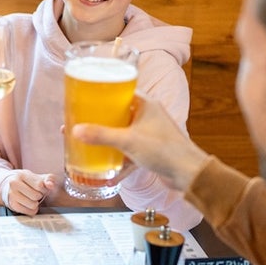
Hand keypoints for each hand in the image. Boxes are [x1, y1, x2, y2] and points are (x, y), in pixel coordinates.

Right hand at [0, 170, 56, 214]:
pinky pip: (29, 212)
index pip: (39, 185)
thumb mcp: (35, 177)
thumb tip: (50, 185)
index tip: (41, 189)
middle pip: (36, 196)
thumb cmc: (24, 182)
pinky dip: (32, 210)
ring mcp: (12, 194)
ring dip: (36, 204)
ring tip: (31, 199)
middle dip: (39, 196)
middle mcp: (14, 183)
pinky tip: (29, 205)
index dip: (44, 189)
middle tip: (35, 194)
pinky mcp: (12, 205)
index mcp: (22, 174)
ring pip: (33, 205)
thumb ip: (48, 179)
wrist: (7, 186)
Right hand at [72, 96, 209, 192]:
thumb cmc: (165, 151)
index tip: (86, 97)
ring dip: (109, 135)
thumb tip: (77, 130)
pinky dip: (118, 152)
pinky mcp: (151, 147)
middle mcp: (148, 115)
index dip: (103, 93)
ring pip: (123, 130)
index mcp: (146, 104)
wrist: (188, 173)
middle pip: (119, 111)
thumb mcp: (128, 141)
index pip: (120, 91)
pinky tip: (106, 162)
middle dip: (101, 118)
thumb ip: (101, 135)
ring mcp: (150, 131)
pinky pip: (129, 146)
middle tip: (83, 120)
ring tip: (90, 139)